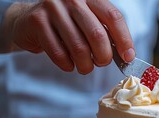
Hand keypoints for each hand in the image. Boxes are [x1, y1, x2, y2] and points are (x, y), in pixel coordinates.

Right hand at [3, 0, 134, 73]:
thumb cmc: (68, 26)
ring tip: (85, 67)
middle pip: (97, 34)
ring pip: (79, 47)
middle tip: (102, 63)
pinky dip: (68, 65)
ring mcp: (53, 8)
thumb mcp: (89, 23)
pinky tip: (69, 65)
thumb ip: (107, 34)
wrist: (30, 21)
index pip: (114, 17)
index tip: (128, 57)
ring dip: (86, 65)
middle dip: (103, 56)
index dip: (124, 40)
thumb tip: (126, 56)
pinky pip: (59, 53)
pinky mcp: (37, 22)